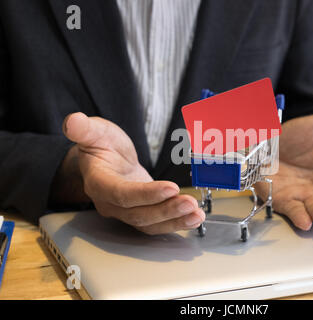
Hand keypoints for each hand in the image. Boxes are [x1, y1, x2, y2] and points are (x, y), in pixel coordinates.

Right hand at [61, 112, 204, 233]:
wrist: (107, 161)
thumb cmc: (102, 146)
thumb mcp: (95, 132)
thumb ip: (85, 129)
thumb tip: (72, 121)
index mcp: (99, 183)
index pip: (121, 193)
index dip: (146, 194)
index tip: (170, 187)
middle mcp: (111, 203)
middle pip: (138, 214)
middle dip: (166, 210)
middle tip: (189, 203)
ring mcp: (126, 212)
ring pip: (149, 224)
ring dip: (174, 221)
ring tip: (196, 214)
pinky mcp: (141, 214)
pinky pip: (157, 225)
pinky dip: (176, 224)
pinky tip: (193, 218)